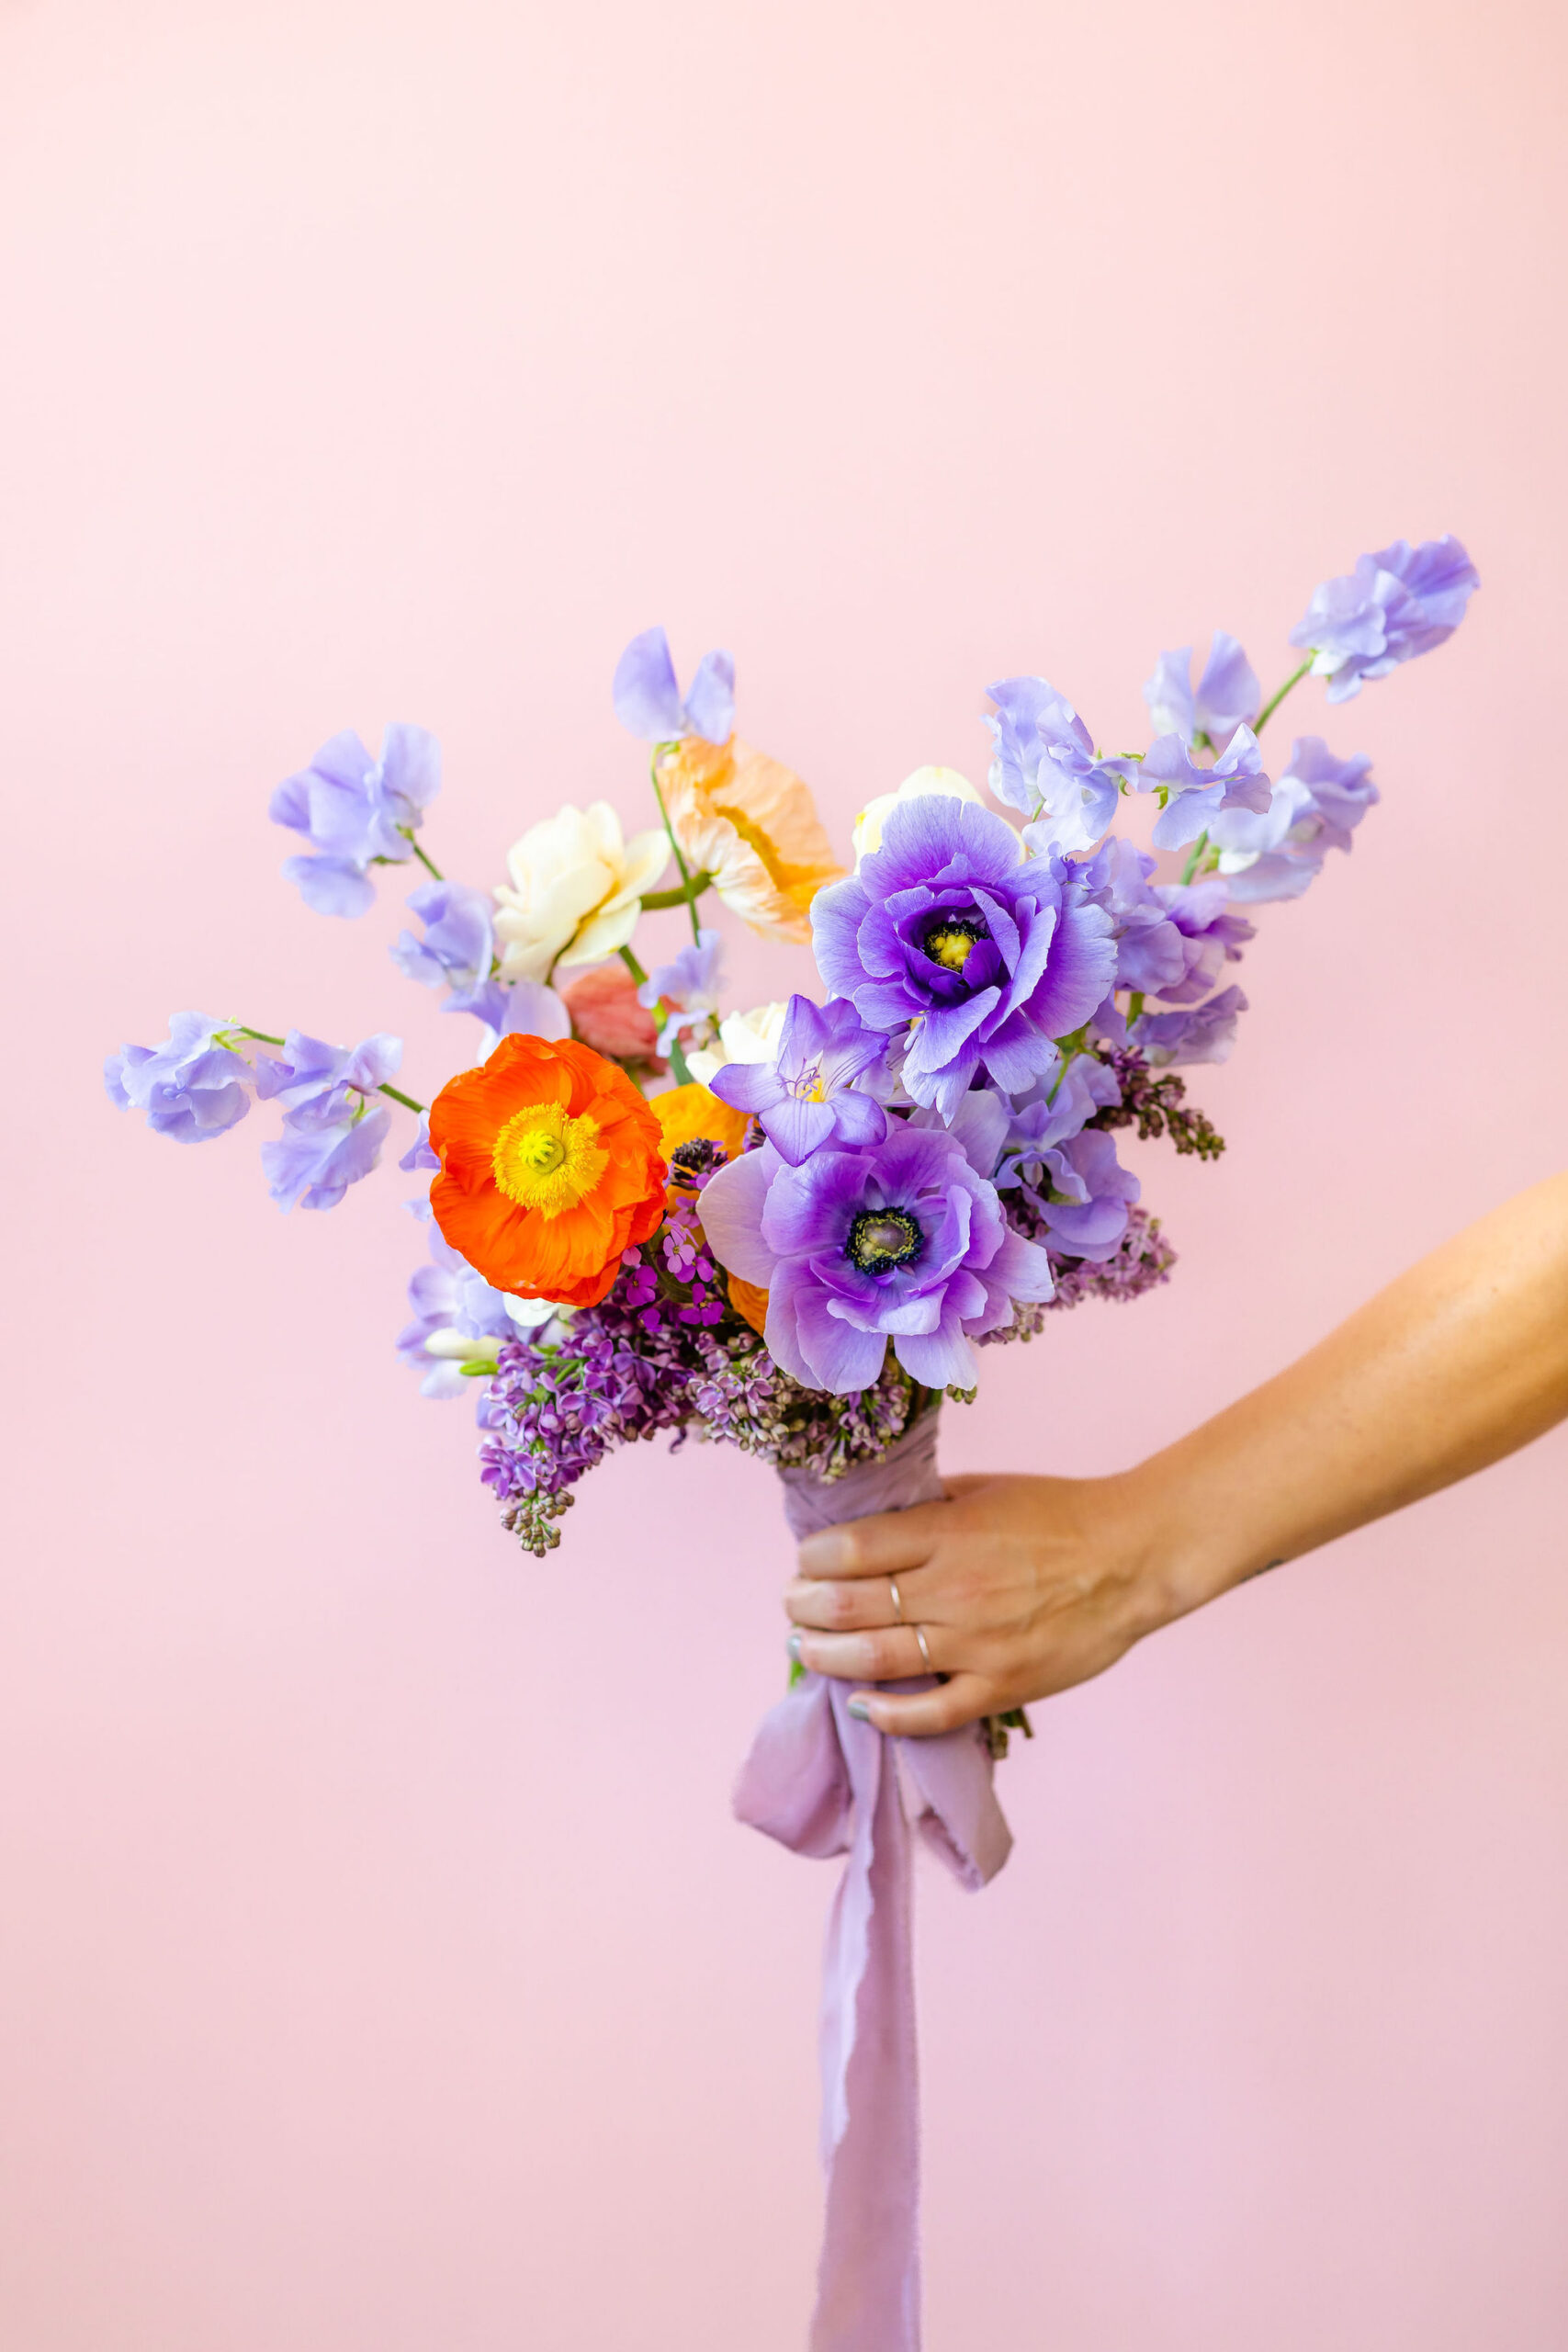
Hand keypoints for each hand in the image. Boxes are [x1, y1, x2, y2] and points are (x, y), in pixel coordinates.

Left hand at [784, 1471, 1184, 1736]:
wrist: (1134, 1556)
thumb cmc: (1060, 1513)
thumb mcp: (985, 1489)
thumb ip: (927, 1507)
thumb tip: (871, 1518)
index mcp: (947, 1532)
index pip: (851, 1550)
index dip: (813, 1558)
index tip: (805, 1561)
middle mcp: (953, 1589)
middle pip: (850, 1606)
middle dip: (806, 1608)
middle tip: (794, 1606)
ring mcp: (977, 1643)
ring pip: (877, 1659)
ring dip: (827, 1657)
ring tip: (805, 1650)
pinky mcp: (1003, 1685)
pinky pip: (933, 1713)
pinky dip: (889, 1714)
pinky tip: (862, 1705)